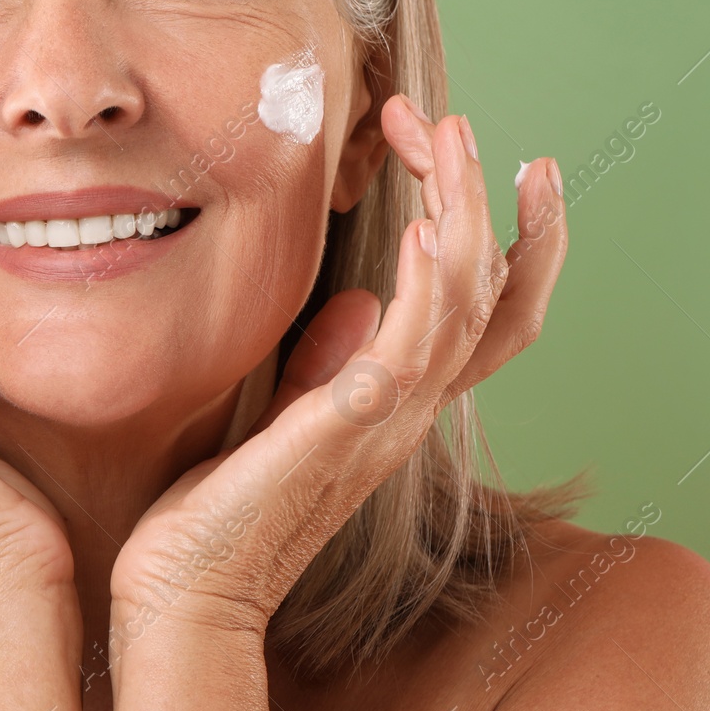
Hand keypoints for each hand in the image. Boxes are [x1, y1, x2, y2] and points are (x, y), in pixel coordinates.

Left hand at [109, 95, 568, 634]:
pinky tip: (424, 228)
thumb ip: (328, 360)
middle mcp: (411, 409)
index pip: (494, 315)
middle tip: (450, 121)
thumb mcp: (285, 411)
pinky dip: (430, 287)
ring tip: (445, 137)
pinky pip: (411, 352)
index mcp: (400, 400)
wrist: (187, 589)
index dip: (521, 239)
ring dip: (464, 211)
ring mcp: (386, 421)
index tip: (509, 160)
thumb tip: (360, 302)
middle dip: (485, 196)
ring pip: (467, 305)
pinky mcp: (344, 431)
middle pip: (495, 294)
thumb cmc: (223, 504)